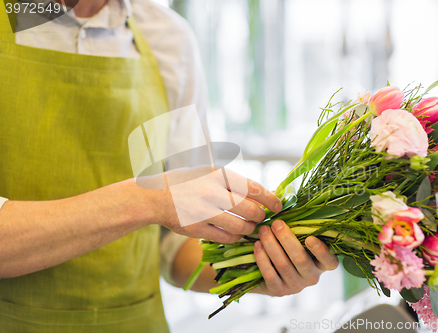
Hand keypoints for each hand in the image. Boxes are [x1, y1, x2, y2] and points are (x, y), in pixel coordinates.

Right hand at [147, 166, 281, 242]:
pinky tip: (237, 234)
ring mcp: (204, 212)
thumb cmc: (187, 182)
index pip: (253, 188)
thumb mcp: (209, 172)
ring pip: (240, 226)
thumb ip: (232, 181)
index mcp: (218, 175)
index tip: (279, 205)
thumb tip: (262, 193)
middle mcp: (212, 193)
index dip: (270, 199)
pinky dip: (236, 237)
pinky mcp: (196, 229)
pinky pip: (226, 237)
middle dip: (261, 217)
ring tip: (251, 227)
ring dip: (250, 229)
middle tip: (263, 218)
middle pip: (250, 210)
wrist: (155, 195)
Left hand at [253, 220, 338, 296]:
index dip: (321, 251)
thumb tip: (287, 202)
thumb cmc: (289, 248)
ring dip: (271, 245)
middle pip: (300, 259)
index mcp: (322, 264)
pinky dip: (262, 258)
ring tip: (263, 230)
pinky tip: (257, 245)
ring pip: (283, 264)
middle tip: (275, 223)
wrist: (270, 272)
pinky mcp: (279, 291)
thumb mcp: (298, 239)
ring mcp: (296, 286)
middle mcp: (312, 277)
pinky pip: (270, 274)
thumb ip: (299, 226)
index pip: (329, 261)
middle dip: (286, 239)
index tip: (310, 238)